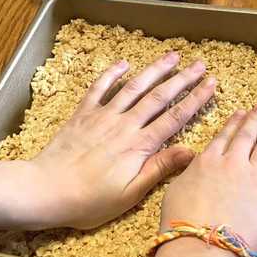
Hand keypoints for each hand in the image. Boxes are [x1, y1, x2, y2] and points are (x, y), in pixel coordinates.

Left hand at [27, 52, 215, 229]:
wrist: (45, 190)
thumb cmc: (89, 200)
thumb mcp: (130, 194)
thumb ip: (159, 169)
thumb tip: (191, 151)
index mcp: (139, 146)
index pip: (174, 117)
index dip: (195, 99)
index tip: (211, 84)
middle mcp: (124, 125)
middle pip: (159, 97)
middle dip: (182, 79)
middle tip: (200, 64)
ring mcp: (103, 116)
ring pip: (134, 87)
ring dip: (155, 70)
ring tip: (172, 56)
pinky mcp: (83, 115)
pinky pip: (99, 89)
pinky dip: (112, 74)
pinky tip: (123, 63)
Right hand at [159, 105, 256, 255]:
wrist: (205, 247)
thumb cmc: (182, 226)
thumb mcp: (174, 191)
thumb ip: (188, 174)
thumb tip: (195, 167)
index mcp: (207, 161)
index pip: (224, 136)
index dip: (234, 123)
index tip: (241, 112)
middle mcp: (233, 163)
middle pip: (247, 136)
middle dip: (256, 119)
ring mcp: (256, 177)